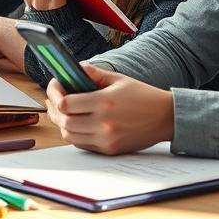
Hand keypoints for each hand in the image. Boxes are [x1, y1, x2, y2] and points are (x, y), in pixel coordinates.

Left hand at [44, 65, 173, 154]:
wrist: (166, 118)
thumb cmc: (143, 96)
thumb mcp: (118, 79)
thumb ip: (94, 73)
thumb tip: (73, 68)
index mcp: (105, 102)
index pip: (66, 103)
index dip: (55, 94)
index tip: (54, 87)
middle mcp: (104, 123)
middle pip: (64, 121)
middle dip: (54, 110)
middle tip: (52, 101)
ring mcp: (106, 139)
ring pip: (69, 136)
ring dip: (62, 124)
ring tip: (61, 113)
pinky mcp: (110, 150)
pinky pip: (82, 144)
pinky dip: (74, 135)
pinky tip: (76, 123)